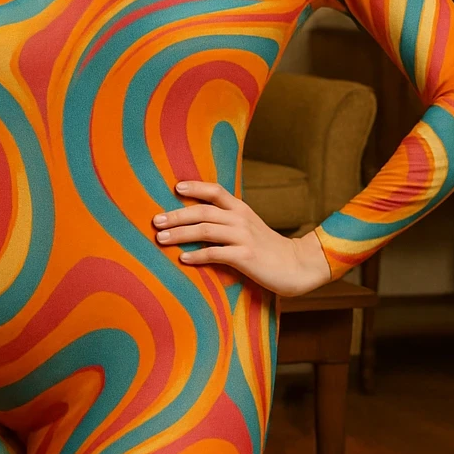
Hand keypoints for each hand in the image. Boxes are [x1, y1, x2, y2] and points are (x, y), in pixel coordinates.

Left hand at [152, 181, 332, 296]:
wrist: (297, 265)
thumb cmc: (267, 248)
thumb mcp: (249, 228)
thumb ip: (227, 221)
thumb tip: (197, 221)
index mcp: (241, 209)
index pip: (215, 191)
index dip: (195, 187)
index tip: (175, 188)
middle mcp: (241, 219)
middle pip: (202, 212)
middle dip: (176, 215)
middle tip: (156, 221)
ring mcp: (243, 237)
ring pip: (205, 231)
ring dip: (180, 234)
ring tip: (161, 239)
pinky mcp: (245, 256)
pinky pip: (215, 254)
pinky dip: (197, 256)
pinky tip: (183, 259)